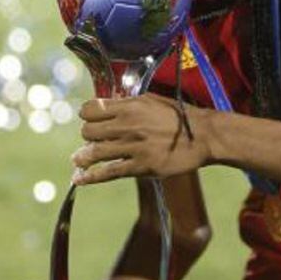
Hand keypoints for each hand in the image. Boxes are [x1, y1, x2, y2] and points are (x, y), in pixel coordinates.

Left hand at [71, 94, 212, 183]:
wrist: (203, 136)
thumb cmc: (179, 116)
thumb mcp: (153, 100)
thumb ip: (129, 102)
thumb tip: (108, 104)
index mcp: (130, 106)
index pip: (91, 109)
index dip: (87, 114)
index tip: (89, 119)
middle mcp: (128, 125)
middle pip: (88, 131)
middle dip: (87, 136)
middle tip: (93, 140)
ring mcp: (134, 147)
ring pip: (95, 152)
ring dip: (82, 157)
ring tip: (77, 161)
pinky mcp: (141, 166)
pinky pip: (109, 172)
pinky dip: (91, 177)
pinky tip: (79, 179)